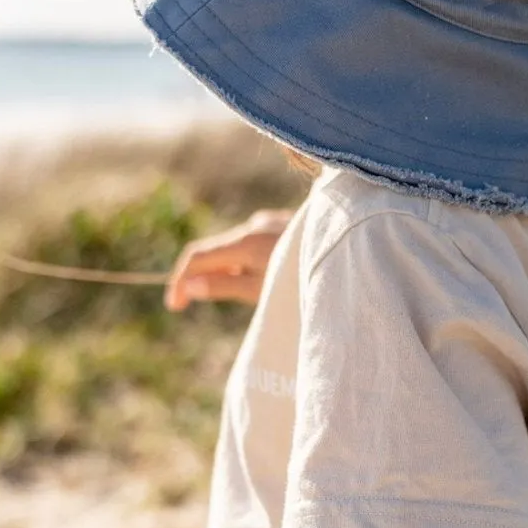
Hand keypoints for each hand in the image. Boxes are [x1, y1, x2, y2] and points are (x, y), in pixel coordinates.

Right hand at [163, 211, 292, 310]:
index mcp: (245, 242)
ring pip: (235, 246)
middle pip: (214, 250)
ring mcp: (270, 222)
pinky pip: (254, 241)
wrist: (352, 260)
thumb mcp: (262, 291)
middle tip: (196, 303)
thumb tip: (189, 286)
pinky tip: (263, 276)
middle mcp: (254, 225)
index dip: (180, 280)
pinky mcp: (284, 224)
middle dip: (202, 276)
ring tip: (243, 293)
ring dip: (227, 269)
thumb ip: (224, 286)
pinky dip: (247, 260)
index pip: (197, 257)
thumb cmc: (304, 281)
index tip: (175, 305)